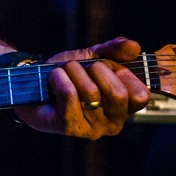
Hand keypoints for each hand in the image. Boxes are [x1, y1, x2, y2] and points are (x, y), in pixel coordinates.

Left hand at [14, 38, 149, 138]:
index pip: (140, 95)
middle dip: (97, 70)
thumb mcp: (96, 56)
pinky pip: (69, 95)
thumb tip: (134, 47)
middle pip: (117, 93)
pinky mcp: (69, 128)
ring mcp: (91, 129)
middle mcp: (113, 123)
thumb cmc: (71, 73)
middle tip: (82, 67)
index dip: (123, 74)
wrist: (35, 83)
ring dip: (74, 72)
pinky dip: (60, 79)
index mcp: (126, 108)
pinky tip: (54, 77)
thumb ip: (117, 49)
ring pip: (90, 93)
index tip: (105, 65)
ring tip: (64, 71)